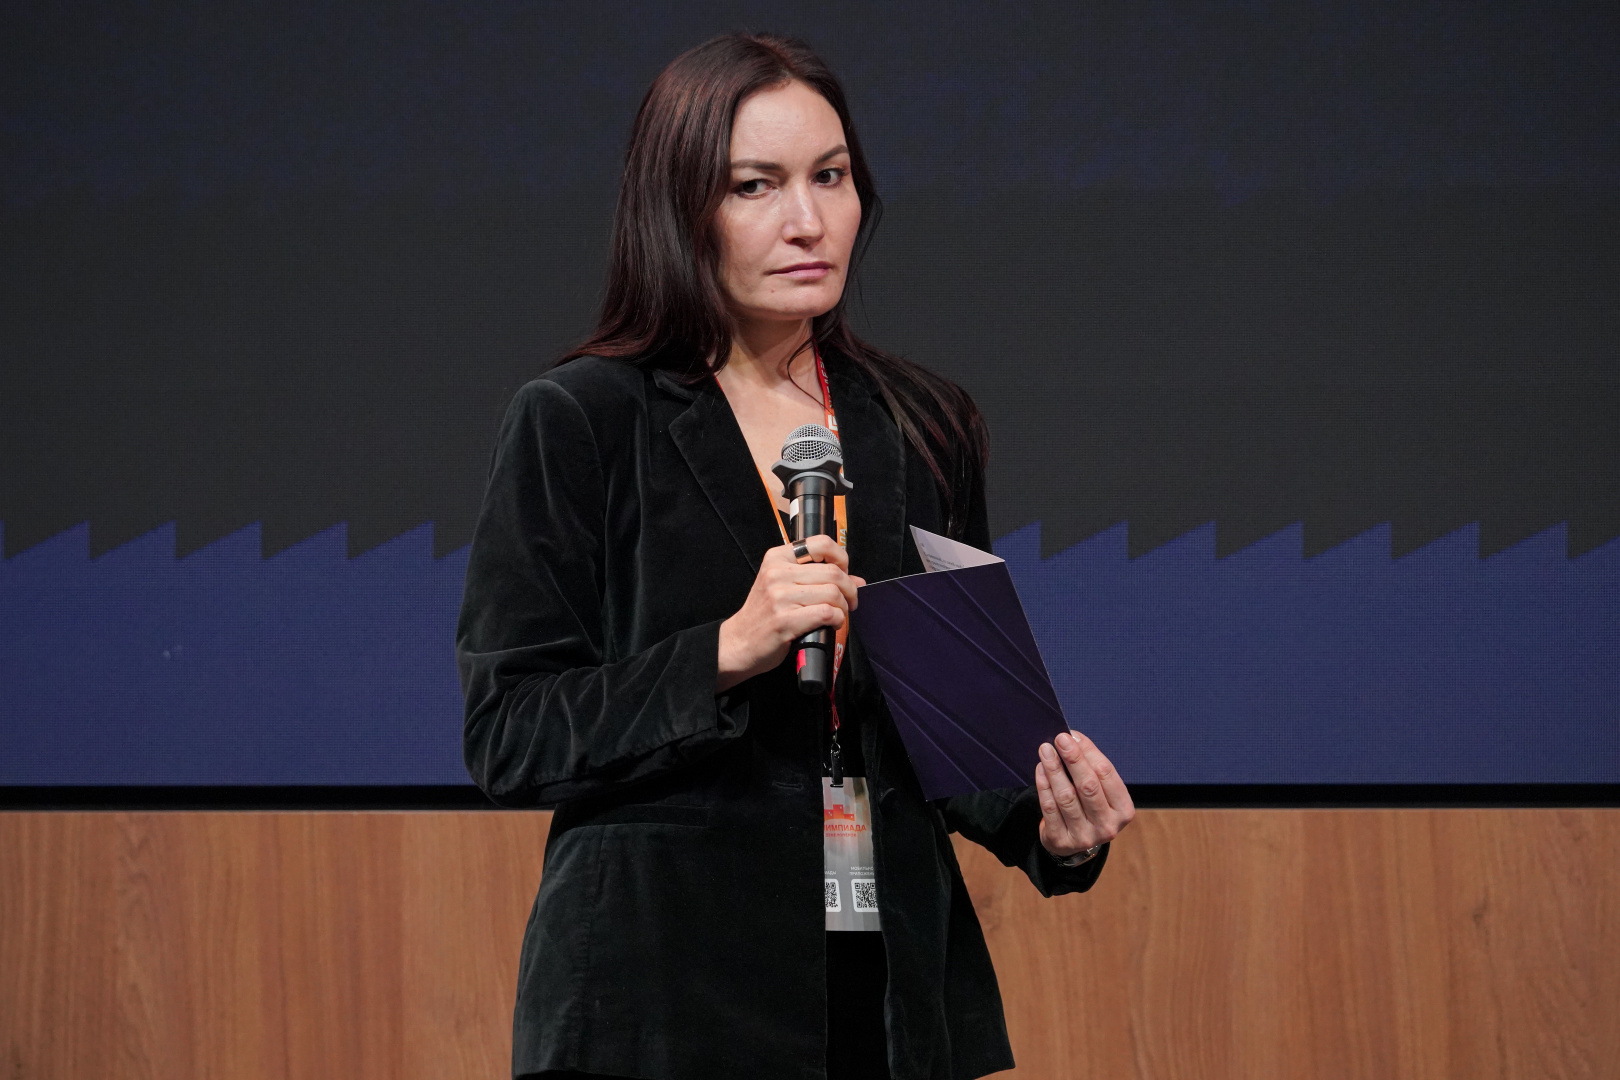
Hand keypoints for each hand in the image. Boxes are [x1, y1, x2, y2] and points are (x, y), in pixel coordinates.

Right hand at [716, 535, 865, 691]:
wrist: (739, 642)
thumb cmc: (764, 614)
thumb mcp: (783, 586)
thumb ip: (818, 578)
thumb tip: (857, 580)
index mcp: (777, 558)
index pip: (821, 543)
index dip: (841, 558)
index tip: (844, 573)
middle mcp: (777, 573)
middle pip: (833, 572)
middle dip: (849, 590)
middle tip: (850, 602)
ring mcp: (780, 596)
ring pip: (832, 593)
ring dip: (843, 607)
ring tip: (838, 614)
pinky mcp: (785, 620)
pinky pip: (826, 613)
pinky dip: (837, 619)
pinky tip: (832, 624)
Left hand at [1035, 730, 1134, 859]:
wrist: (1074, 842)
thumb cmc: (1089, 807)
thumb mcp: (1100, 791)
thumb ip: (1090, 766)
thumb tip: (1073, 738)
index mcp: (1123, 810)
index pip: (1106, 774)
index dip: (1088, 752)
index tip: (1073, 736)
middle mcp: (1107, 826)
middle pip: (1088, 786)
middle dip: (1073, 759)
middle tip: (1060, 739)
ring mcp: (1084, 836)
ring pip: (1066, 796)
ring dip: (1055, 770)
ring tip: (1046, 751)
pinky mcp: (1061, 840)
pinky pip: (1050, 808)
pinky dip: (1043, 785)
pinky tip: (1041, 769)